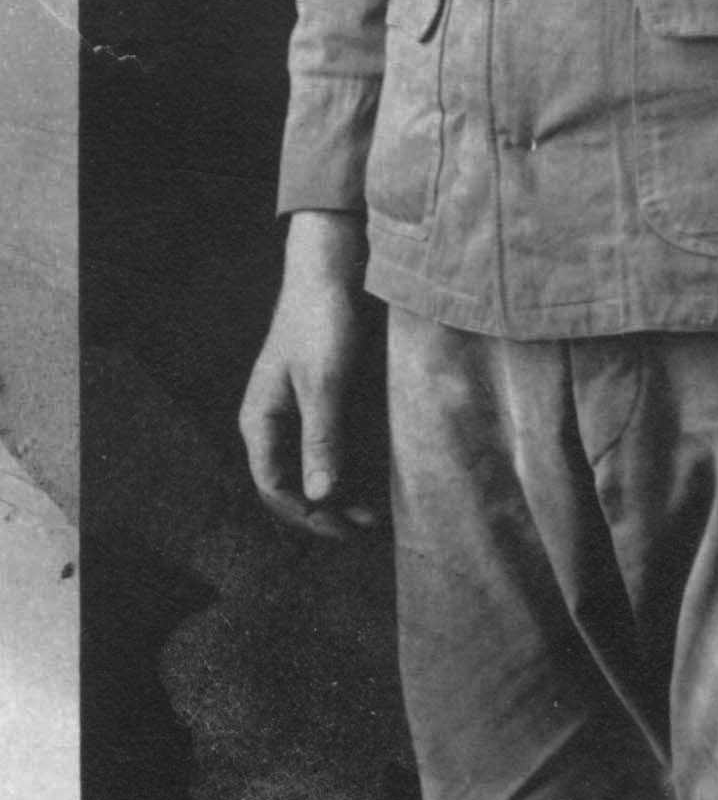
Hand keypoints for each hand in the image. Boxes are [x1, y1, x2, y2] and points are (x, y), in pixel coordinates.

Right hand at [238, 211, 379, 538]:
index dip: (308, 516)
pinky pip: (331, 448)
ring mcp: (297, 413)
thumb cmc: (322, 321)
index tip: (346, 528)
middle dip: (326, 510)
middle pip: (291, 484)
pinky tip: (375, 478)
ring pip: (312, 469)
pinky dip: (350, 467)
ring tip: (375, 512)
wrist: (334, 270)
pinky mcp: (323, 402)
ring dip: (341, 493)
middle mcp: (274, 422)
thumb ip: (322, 439)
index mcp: (259, 421)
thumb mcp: (325, 383)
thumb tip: (319, 497)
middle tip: (367, 525)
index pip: (273, 487)